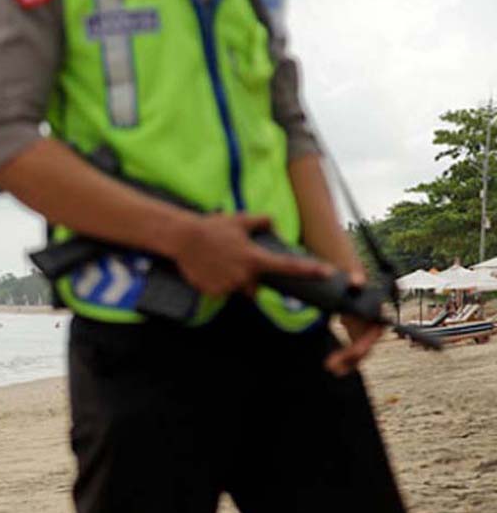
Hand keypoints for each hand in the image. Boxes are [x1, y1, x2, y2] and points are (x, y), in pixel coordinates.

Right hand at [169, 214, 329, 295]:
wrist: (184, 238)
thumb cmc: (213, 227)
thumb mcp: (240, 220)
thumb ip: (262, 222)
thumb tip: (272, 224)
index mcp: (255, 259)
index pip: (288, 266)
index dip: (310, 270)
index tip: (328, 272)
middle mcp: (244, 276)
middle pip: (256, 286)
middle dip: (249, 277)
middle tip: (234, 260)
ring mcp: (228, 286)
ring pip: (238, 289)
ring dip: (233, 280)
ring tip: (218, 262)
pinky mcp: (213, 292)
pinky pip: (222, 291)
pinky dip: (218, 283)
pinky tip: (209, 269)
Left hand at [325, 272, 382, 375]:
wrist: (347, 277)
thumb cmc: (349, 274)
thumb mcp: (350, 272)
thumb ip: (354, 276)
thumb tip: (357, 282)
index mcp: (375, 311)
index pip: (373, 334)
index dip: (362, 346)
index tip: (352, 353)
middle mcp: (373, 324)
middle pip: (365, 348)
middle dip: (350, 359)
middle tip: (331, 365)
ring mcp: (364, 330)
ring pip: (359, 353)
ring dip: (346, 363)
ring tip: (330, 367)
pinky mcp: (355, 333)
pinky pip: (352, 350)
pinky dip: (343, 359)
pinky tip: (331, 365)